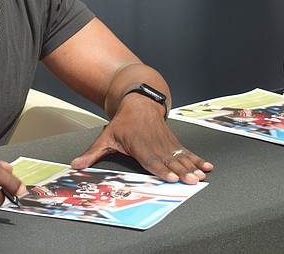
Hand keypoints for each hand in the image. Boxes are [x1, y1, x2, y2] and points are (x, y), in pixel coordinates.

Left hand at [70, 93, 212, 183]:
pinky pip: (187, 152)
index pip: (150, 159)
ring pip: (180, 157)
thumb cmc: (122, 123)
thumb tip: (75, 165)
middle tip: (192, 181)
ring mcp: (166, 143)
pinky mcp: (174, 142)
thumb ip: (92, 153)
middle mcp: (155, 144)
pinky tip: (208, 167)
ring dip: (192, 168)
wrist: (139, 102)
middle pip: (169, 161)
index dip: (160, 169)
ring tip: (201, 177)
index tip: (170, 177)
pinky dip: (198, 160)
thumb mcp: (106, 136)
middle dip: (181, 172)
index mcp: (139, 144)